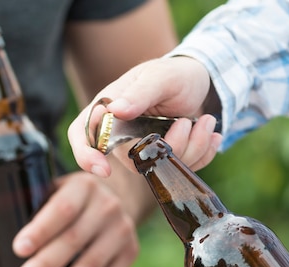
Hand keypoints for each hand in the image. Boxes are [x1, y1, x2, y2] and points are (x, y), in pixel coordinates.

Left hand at [0, 171, 138, 266]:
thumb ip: (10, 216)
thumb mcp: (45, 195)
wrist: (116, 197)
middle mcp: (105, 206)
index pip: (61, 208)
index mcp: (80, 187)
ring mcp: (121, 230)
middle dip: (47, 264)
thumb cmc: (66, 199)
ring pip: (92, 264)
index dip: (40, 229)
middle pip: (74, 239)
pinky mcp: (130, 253)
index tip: (18, 248)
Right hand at [68, 56, 222, 176]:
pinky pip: (178, 169)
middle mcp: (119, 134)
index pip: (81, 136)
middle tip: (187, 122)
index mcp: (108, 110)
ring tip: (205, 121)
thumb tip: (116, 111)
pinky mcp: (161, 158)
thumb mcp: (160, 77)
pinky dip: (201, 152)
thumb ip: (140, 94)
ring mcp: (141, 149)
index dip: (86, 155)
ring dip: (191, 146)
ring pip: (158, 168)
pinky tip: (207, 130)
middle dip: (168, 147)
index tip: (103, 169)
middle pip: (132, 161)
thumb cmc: (174, 74)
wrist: (200, 82)